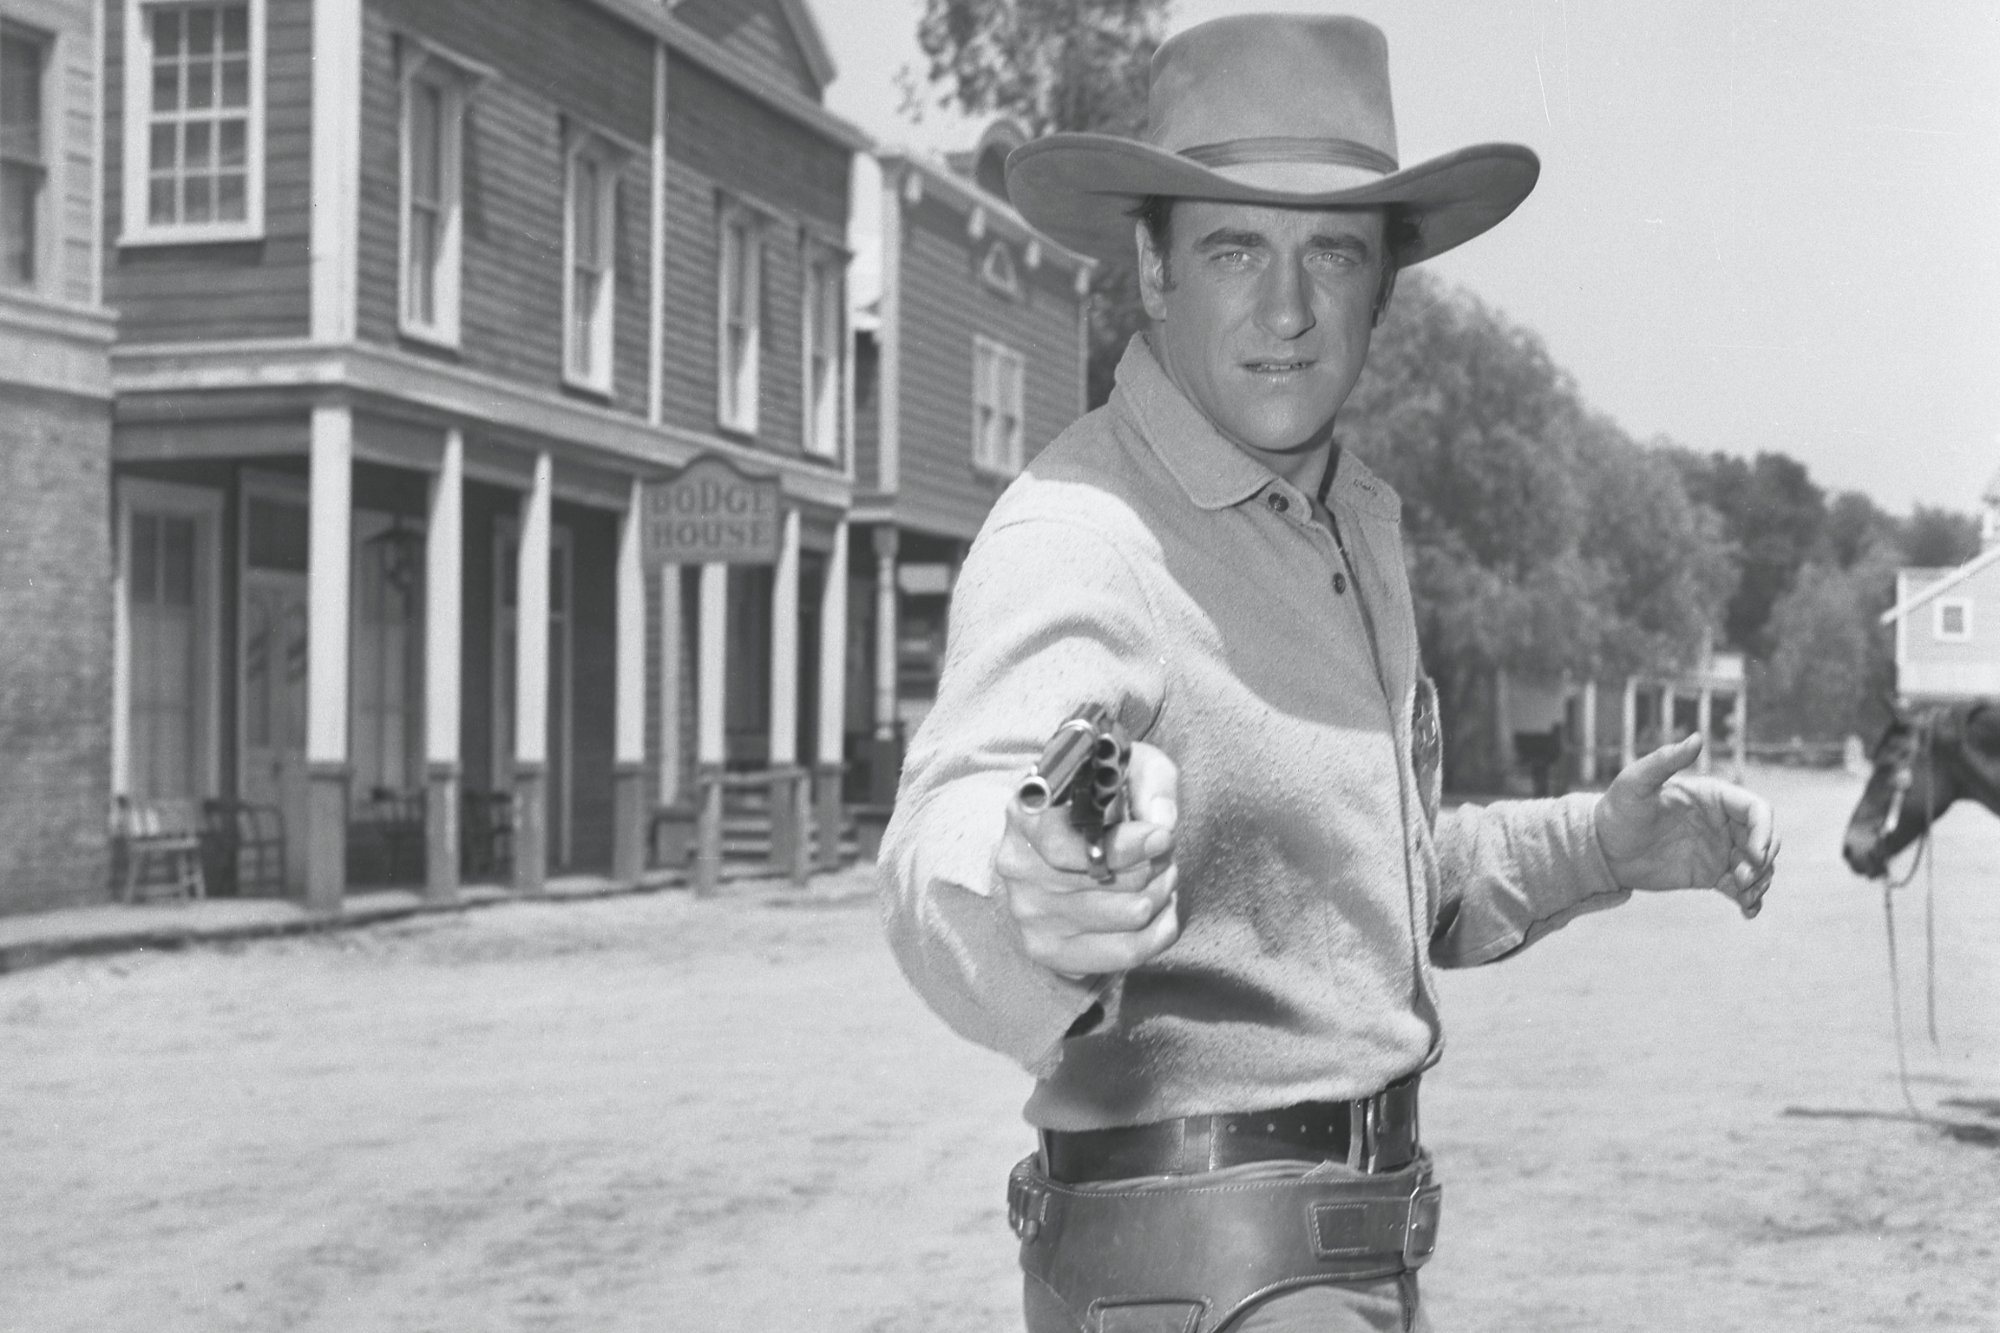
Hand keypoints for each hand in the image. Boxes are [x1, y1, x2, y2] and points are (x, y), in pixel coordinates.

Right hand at [997, 741, 1180, 978]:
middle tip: (1163, 851)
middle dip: (1154, 864)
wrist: (1055, 847)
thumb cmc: (1094, 803)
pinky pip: (1128, 952)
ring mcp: (1029, 914)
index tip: (1161, 836)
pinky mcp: (1048, 951)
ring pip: (1130, 914)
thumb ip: (1151, 782)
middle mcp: (1017, 866)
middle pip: (1109, 881)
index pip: (1065, 846)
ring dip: (1162, 892)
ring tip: (1161, 875)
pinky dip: (1160, 929)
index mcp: (1025, 813)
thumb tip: (1163, 823)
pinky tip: (1160, 909)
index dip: (1124, 846)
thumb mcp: (1124, 769)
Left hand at [1594, 734, 1778, 916]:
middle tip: (1742, 878)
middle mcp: (1723, 821)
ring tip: (1743, 895)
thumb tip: (1696, 737)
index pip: (1757, 810)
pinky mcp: (1712, 873)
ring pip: (1759, 865)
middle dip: (1764, 860)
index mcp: (1714, 796)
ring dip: (1760, 881)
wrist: (1602, 848)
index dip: (1765, 831)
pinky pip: (1742, 888)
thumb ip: (1664, 760)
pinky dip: (1751, 900)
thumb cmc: (1618, 809)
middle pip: (1765, 839)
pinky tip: (1748, 911)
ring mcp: (1720, 848)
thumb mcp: (1635, 783)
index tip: (1756, 855)